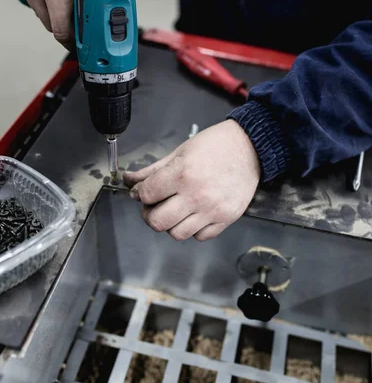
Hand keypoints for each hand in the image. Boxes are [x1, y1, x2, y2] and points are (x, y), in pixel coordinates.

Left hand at [124, 120, 260, 240]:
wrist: (251, 147)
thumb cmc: (216, 145)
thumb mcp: (180, 151)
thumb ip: (152, 170)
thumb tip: (131, 180)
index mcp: (182, 174)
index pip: (147, 195)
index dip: (139, 193)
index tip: (142, 191)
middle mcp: (197, 195)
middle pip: (158, 222)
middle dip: (149, 214)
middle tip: (153, 205)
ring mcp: (213, 210)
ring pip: (177, 234)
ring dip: (171, 224)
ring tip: (174, 210)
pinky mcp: (227, 218)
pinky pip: (200, 236)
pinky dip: (193, 229)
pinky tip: (194, 214)